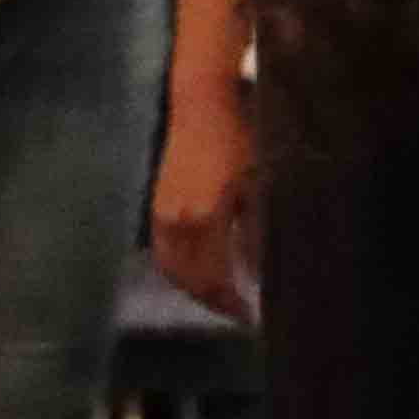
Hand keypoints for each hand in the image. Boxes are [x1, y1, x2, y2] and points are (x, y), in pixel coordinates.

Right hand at [149, 77, 256, 318]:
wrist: (202, 100)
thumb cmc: (239, 136)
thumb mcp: (259, 184)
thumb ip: (256, 232)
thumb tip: (260, 273)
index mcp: (203, 220)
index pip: (214, 281)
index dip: (231, 304)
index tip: (251, 317)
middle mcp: (176, 223)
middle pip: (189, 281)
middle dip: (212, 302)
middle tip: (237, 313)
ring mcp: (162, 213)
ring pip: (171, 269)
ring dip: (193, 288)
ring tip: (218, 296)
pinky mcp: (157, 202)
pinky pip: (163, 251)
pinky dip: (178, 269)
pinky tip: (197, 269)